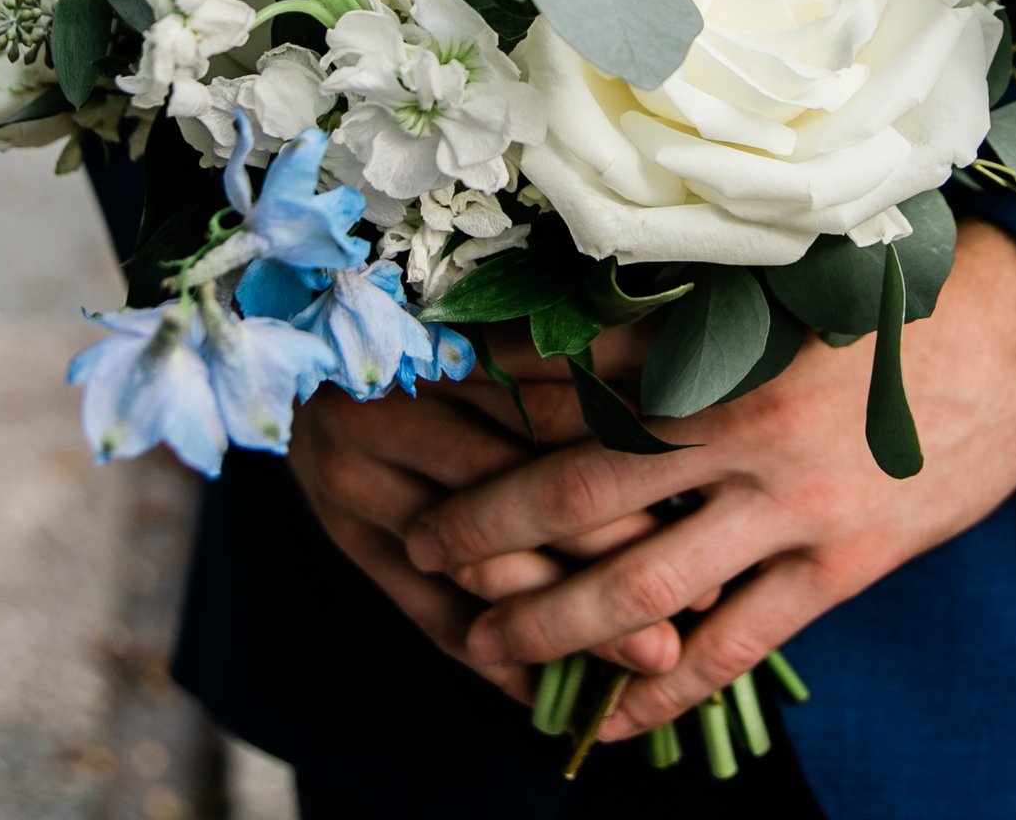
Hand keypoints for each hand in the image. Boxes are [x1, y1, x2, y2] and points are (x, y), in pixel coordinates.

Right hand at [285, 343, 684, 698]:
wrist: (305, 344)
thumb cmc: (432, 326)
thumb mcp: (494, 322)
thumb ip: (567, 356)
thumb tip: (684, 389)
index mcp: (438, 346)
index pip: (551, 417)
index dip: (634, 461)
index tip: (710, 502)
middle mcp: (388, 412)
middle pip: (522, 500)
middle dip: (618, 557)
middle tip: (702, 599)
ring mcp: (357, 479)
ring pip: (481, 569)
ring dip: (573, 620)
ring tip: (655, 654)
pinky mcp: (345, 536)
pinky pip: (430, 617)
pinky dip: (501, 663)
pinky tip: (560, 693)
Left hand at [403, 221, 1015, 739]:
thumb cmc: (911, 286)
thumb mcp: (795, 270)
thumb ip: (702, 300)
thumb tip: (606, 309)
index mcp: (726, 340)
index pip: (580, 375)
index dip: (499, 395)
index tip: (439, 405)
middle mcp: (742, 427)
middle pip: (582, 485)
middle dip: (490, 522)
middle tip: (421, 546)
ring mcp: (792, 505)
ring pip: (643, 580)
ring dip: (552, 621)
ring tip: (482, 648)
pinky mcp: (841, 563)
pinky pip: (736, 644)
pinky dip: (667, 688)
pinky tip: (613, 718)